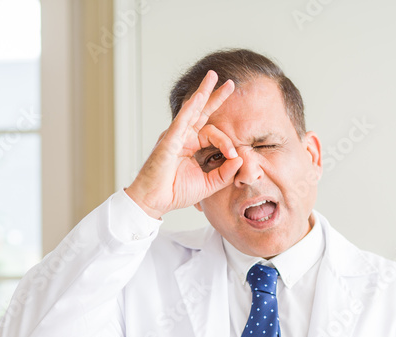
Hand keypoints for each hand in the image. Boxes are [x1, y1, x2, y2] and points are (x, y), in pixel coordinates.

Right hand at [124, 70, 242, 218]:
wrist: (155, 202)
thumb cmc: (176, 193)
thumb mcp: (208, 184)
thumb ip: (225, 173)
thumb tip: (240, 158)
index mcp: (192, 146)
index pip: (213, 134)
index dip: (226, 142)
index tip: (233, 156)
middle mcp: (184, 137)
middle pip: (202, 112)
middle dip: (216, 96)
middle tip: (230, 83)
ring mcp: (175, 136)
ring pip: (192, 110)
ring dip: (203, 93)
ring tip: (213, 77)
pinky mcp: (169, 140)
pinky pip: (181, 120)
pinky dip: (190, 108)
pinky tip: (199, 96)